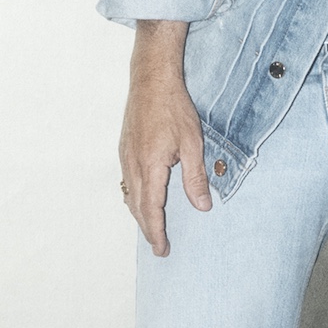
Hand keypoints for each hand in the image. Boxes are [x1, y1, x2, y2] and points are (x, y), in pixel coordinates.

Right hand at [119, 21, 211, 255]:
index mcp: (150, 165)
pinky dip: (134, 197)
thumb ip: (196, 177)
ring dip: (140, 215)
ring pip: (130, 195)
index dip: (157, 232)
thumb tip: (202, 206)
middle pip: (137, 206)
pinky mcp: (124, 148)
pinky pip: (127, 181)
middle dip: (148, 229)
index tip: (162, 249)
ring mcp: (125, 156)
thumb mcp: (193, 143)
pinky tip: (141, 199)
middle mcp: (133, 164)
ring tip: (151, 228)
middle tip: (159, 247)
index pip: (152, 209)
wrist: (151, 78)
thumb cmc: (174, 107)